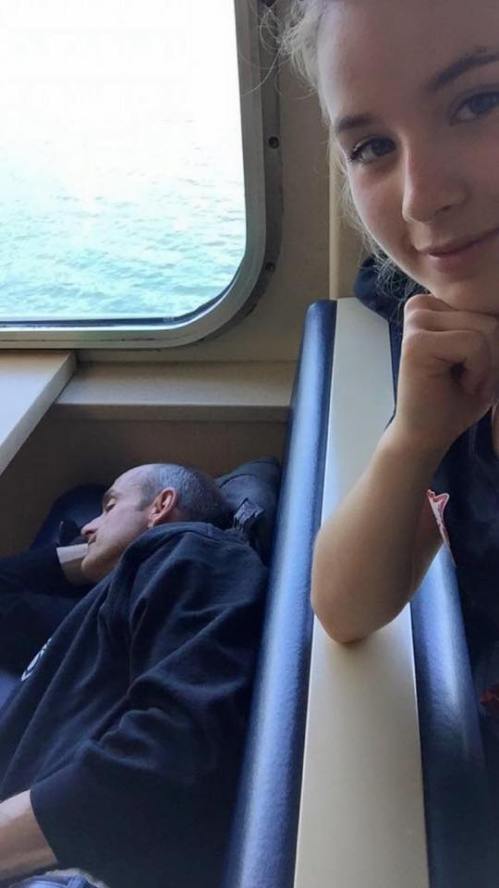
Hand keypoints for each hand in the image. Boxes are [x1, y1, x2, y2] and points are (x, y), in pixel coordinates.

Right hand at [391, 293, 498, 457]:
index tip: (473, 370)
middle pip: (490, 319)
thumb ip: (493, 331)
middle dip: (493, 358)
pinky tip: (461, 385)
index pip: (489, 310)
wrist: (428, 435)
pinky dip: (478, 371)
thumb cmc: (457, 398)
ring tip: (465, 384)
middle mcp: (421, 307)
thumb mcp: (485, 356)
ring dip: (486, 367)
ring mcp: (416, 322)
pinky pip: (473, 344)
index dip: (494, 347)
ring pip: (486, 330)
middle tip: (470, 383)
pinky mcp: (416, 342)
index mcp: (435, 306)